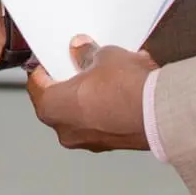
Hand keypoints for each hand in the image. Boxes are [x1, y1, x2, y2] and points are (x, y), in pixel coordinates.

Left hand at [24, 35, 154, 151]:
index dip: (44, 67)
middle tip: (81, 64)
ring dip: (91, 96)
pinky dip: (107, 108)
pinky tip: (122, 91)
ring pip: (82, 113)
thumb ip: (87, 53)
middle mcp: (65, 130)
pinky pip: (102, 122)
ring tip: (108, 75)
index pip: (37, 84)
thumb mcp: (103, 57)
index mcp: (51, 107)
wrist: (159, 113)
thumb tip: (81, 50)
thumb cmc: (124, 89)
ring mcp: (88, 141)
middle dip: (72, 82)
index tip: (51, 58)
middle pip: (60, 101)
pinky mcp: (111, 144)